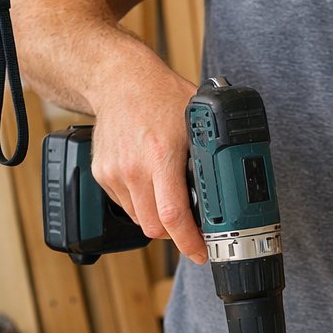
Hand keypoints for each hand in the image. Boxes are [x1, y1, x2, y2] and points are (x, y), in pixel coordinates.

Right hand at [88, 52, 205, 262]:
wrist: (118, 79)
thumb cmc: (159, 95)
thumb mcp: (195, 119)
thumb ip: (210, 151)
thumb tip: (231, 181)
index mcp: (160, 155)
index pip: (173, 215)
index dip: (189, 241)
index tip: (201, 252)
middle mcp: (133, 168)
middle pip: (155, 227)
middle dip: (175, 233)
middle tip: (190, 226)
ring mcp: (115, 173)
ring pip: (140, 220)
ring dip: (157, 218)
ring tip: (169, 196)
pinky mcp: (102, 174)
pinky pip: (125, 206)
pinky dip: (140, 204)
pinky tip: (149, 183)